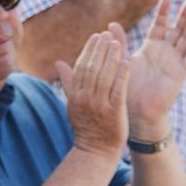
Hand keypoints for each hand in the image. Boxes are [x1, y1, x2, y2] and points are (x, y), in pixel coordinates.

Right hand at [56, 30, 128, 156]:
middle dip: (100, 49)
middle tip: (108, 34)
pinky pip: (118, 90)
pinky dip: (121, 75)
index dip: (89, 50)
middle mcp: (85, 98)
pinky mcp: (114, 112)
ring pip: (105, 76)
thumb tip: (58, 63)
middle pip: (92, 68)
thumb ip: (68, 82)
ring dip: (111, 57)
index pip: (81, 67)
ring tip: (118, 43)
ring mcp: (99, 105)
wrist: (96, 151)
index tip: (97, 36)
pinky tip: (126, 62)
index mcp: (75, 95)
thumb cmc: (86, 127)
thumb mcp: (73, 104)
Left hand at [125, 0, 185, 136]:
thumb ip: (119, 44)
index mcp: (151, 48)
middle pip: (178, 29)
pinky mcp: (180, 74)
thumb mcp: (123, 62)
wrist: (135, 112)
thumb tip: (110, 25)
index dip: (164, 12)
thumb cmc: (129, 89)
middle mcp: (166, 53)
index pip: (160, 26)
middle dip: (184, 14)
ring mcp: (175, 63)